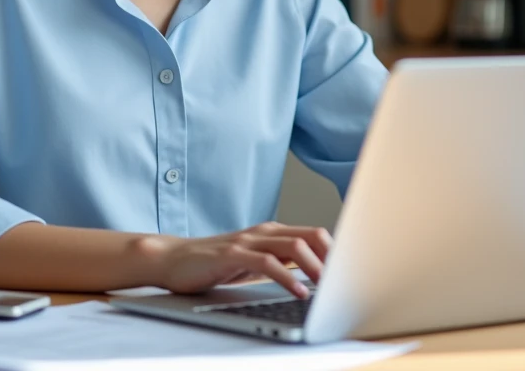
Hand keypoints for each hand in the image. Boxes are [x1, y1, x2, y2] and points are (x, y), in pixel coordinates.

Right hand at [146, 221, 332, 298]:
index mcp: (271, 233)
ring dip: (315, 267)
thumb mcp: (252, 262)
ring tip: (329, 287)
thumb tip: (314, 275)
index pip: (314, 234)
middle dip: (332, 258)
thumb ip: (279, 263)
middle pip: (310, 236)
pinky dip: (287, 278)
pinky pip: (267, 263)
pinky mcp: (232, 255)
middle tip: (346, 280)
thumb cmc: (214, 264)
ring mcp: (247, 241)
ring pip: (292, 246)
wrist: (173, 259)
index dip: (336, 251)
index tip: (352, 272)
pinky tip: (299, 292)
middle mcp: (263, 232)